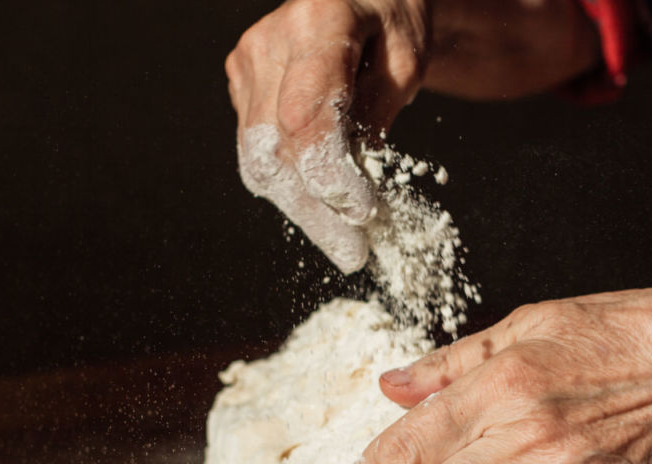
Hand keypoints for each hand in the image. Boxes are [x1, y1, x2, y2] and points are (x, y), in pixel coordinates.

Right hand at [226, 0, 430, 272]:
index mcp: (316, 23)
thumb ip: (377, 117)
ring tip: (342, 241)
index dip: (330, 177)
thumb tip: (350, 186)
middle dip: (315, 212)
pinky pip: (258, 152)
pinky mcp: (243, 85)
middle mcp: (268, 44)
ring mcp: (247, 64)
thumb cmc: (394, 19)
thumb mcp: (408, 61)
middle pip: (274, 152)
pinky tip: (323, 205)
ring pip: (259, 162)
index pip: (305, 119)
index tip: (363, 212)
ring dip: (302, 210)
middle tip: (353, 252)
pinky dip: (291, 187)